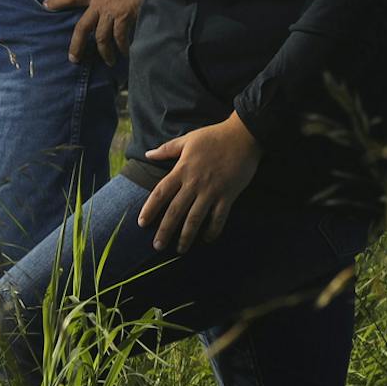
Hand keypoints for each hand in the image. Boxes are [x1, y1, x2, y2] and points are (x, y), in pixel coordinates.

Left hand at [44, 0, 141, 63]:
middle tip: (74, 59)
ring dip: (105, 52)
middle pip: (83, 28)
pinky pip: (120, 37)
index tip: (46, 5)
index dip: (60, 0)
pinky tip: (125, 53)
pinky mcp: (124, 17)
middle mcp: (101, 3)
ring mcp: (112, 11)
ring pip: (102, 38)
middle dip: (77, 45)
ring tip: (110, 61)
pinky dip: (122, 47)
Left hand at [139, 116, 262, 252]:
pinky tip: (207, 239)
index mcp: (182, 169)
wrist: (244, 135)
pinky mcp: (228, 195)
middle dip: (165, 230)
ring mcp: (211, 190)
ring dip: (186, 236)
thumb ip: (167, 149)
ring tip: (180, 250)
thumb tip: (148, 154)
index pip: (160, 193)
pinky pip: (218, 218)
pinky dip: (212, 230)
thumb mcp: (188, 139)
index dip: (149, 209)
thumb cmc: (215, 136)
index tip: (142, 223)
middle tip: (157, 246)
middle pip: (175, 211)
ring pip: (195, 218)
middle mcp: (194, 183)